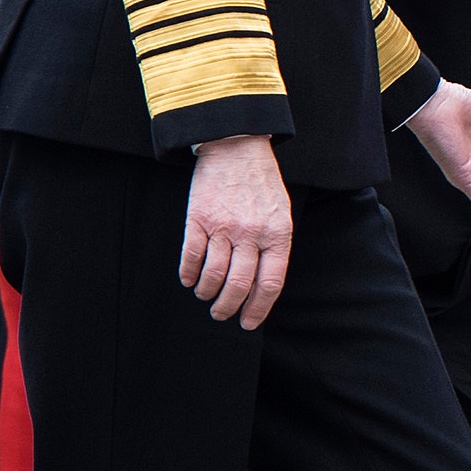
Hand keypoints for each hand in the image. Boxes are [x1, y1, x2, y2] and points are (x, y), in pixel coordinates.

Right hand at [181, 135, 291, 328]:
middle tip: (222, 314)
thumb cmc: (261, 184)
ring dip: (208, 292)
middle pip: (240, 283)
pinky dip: (189, 273)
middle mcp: (251, 233)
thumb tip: (263, 284)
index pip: (270, 282)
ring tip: (206, 296)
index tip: (249, 322)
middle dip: (229, 306)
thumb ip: (274, 246)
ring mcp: (223, 226)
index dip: (259, 308)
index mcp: (277, 234)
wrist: (237, 148)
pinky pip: (191, 255)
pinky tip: (189, 280)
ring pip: (214, 274)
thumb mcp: (281, 214)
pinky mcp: (198, 218)